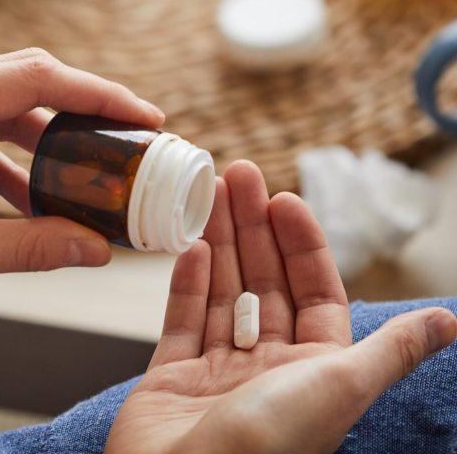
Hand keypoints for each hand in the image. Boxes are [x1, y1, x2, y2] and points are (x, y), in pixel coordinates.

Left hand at [0, 49, 163, 314]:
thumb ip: (24, 248)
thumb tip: (95, 250)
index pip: (29, 77)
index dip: (94, 93)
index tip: (142, 114)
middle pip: (17, 81)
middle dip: (77, 108)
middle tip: (126, 135)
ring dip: (42, 140)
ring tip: (87, 172)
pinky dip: (6, 164)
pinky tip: (34, 199)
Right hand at [106, 161, 456, 453]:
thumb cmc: (266, 446)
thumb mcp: (338, 387)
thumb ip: (388, 350)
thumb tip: (449, 322)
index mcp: (311, 372)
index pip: (313, 292)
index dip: (301, 243)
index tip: (284, 199)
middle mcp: (266, 369)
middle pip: (262, 282)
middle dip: (252, 226)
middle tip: (238, 174)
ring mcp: (216, 373)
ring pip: (221, 293)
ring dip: (218, 241)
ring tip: (210, 193)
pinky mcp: (171, 379)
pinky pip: (181, 322)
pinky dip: (185, 284)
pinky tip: (189, 248)